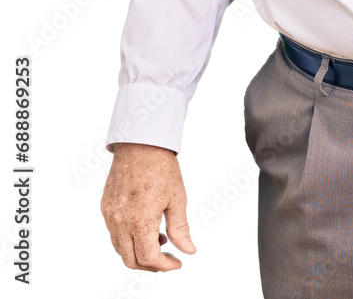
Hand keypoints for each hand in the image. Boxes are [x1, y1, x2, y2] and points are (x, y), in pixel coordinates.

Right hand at [101, 142, 195, 271]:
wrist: (141, 145)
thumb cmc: (161, 168)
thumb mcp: (177, 198)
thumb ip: (180, 228)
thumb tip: (188, 251)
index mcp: (140, 220)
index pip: (149, 257)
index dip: (164, 265)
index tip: (177, 262)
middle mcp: (120, 221)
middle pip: (131, 260)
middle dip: (150, 265)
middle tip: (168, 258)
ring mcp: (110, 216)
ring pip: (120, 249)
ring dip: (139, 252)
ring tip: (159, 239)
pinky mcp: (105, 208)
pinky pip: (114, 234)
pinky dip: (129, 239)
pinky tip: (145, 228)